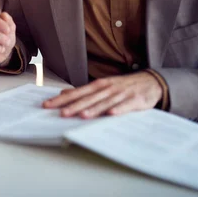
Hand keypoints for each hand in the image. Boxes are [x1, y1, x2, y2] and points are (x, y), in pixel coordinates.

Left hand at [42, 72, 162, 118]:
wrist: (150, 81)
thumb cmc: (122, 86)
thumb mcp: (102, 86)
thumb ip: (84, 91)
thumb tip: (63, 93)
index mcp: (97, 86)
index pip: (76, 93)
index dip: (61, 99)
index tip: (48, 105)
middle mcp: (107, 89)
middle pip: (88, 99)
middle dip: (74, 106)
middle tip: (61, 113)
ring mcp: (120, 94)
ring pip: (104, 103)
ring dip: (93, 109)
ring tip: (82, 115)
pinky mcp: (134, 100)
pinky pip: (125, 106)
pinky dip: (118, 110)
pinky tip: (111, 115)